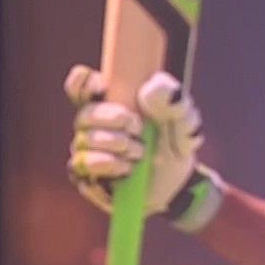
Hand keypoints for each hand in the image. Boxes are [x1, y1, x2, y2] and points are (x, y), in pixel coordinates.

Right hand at [63, 65, 226, 232]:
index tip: (102, 87)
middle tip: (137, 127)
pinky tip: (126, 168)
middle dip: (109, 119)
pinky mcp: (86, 176)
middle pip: (84, 115)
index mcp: (110, 103)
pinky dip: (106, 164)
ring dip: (114, 144)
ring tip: (139, 152)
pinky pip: (81, 166)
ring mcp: (88, 151)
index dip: (83, 82)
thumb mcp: (184, 119)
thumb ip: (173, 100)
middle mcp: (93, 126)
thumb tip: (150, 88)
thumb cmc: (175, 143)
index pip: (82, 86)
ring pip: (83, 141)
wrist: (177, 182)